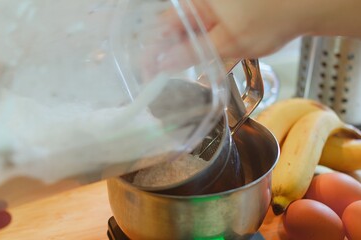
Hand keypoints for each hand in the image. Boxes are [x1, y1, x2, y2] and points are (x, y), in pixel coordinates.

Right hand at [162, 0, 360, 59]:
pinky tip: (207, 58)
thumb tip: (166, 63)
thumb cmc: (271, 17)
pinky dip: (201, 46)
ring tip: (188, 71)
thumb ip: (194, 52)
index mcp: (196, 1)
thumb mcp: (229, 42)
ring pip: (187, 32)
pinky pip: (202, 30)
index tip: (148, 73)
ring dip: (186, 52)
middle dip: (168, 54)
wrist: (303, 5)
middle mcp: (199, 1)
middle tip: (165, 78)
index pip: (161, 28)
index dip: (152, 53)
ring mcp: (210, 6)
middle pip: (172, 29)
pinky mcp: (221, 11)